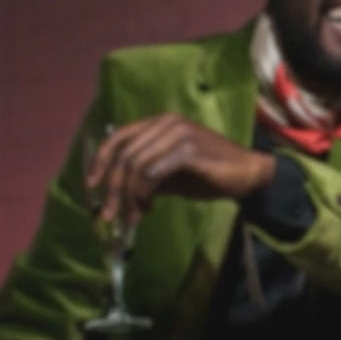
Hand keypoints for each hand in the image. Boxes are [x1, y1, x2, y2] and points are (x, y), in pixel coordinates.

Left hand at [85, 114, 275, 223]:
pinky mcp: (189, 150)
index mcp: (160, 123)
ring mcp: (179, 134)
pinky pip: (154, 173)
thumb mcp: (170, 174)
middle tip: (110, 214)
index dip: (100, 162)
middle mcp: (166, 123)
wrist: (248, 174)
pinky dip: (144, 194)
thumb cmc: (210, 173)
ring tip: (131, 216)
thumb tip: (116, 196)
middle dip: (113, 188)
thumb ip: (144, 176)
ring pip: (136, 165)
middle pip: (124, 155)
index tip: (91, 187)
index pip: (118, 137)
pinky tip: (147, 208)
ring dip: (129, 196)